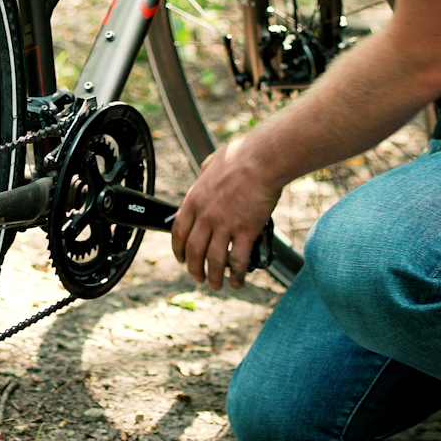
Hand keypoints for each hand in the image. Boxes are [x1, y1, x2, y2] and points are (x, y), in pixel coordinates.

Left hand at [170, 138, 280, 290]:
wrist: (263, 159)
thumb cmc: (242, 155)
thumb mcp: (212, 161)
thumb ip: (204, 173)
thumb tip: (204, 173)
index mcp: (195, 199)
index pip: (179, 232)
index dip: (178, 249)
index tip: (181, 258)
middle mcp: (206, 215)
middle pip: (194, 251)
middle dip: (194, 269)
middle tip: (197, 277)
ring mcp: (225, 225)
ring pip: (214, 260)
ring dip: (213, 277)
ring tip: (216, 285)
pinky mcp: (246, 231)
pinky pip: (238, 260)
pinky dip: (237, 275)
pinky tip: (238, 281)